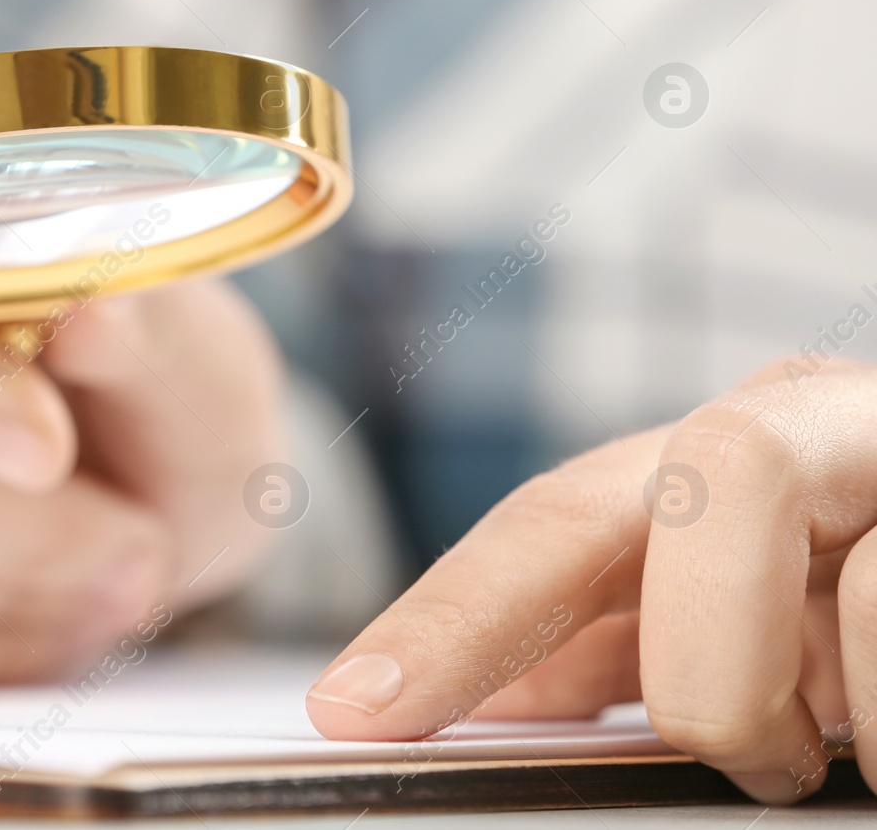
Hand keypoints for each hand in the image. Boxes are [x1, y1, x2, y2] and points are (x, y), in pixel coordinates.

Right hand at [0, 277, 285, 686]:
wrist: (106, 465)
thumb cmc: (142, 394)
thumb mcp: (189, 357)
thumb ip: (151, 338)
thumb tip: (96, 315)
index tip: (50, 455)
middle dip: (33, 539)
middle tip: (138, 553)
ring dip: (12, 611)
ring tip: (98, 585)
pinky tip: (26, 622)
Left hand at [307, 358, 876, 803]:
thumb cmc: (856, 590)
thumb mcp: (743, 606)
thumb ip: (621, 634)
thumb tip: (498, 697)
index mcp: (714, 459)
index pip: (553, 523)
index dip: (453, 618)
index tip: (354, 716)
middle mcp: (815, 425)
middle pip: (705, 477)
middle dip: (717, 666)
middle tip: (753, 754)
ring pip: (842, 557)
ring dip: (833, 703)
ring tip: (845, 742)